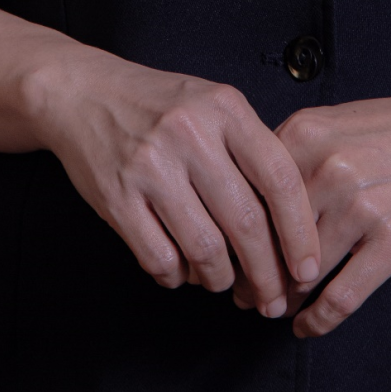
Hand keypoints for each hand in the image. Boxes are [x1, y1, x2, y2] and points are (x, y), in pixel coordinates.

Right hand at [34, 46, 321, 316]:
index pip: (279, 178)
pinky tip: (182, 271)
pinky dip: (178, 277)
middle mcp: (190, 134)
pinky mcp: (118, 198)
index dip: (299, 232)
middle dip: (266, 274)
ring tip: (224, 281)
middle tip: (273, 298)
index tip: (307, 267)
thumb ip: (251, 148)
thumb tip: (291, 220)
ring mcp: (151, 166)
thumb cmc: (157, 105)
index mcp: (224, 108)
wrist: (83, 93)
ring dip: (221, 279)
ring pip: (204, 249)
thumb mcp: (213, 103)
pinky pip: (160, 259)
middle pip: (245, 223)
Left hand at [246, 87, 390, 338]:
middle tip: (243, 296)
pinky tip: (307, 326)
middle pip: (270, 240)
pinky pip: (341, 297)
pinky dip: (317, 321)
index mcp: (304, 136)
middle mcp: (328, 169)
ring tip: (275, 310)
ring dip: (284, 300)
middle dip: (254, 275)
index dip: (232, 236)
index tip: (225, 259)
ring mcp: (362, 206)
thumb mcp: (333, 126)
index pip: (249, 198)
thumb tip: (244, 208)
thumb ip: (292, 159)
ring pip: (301, 273)